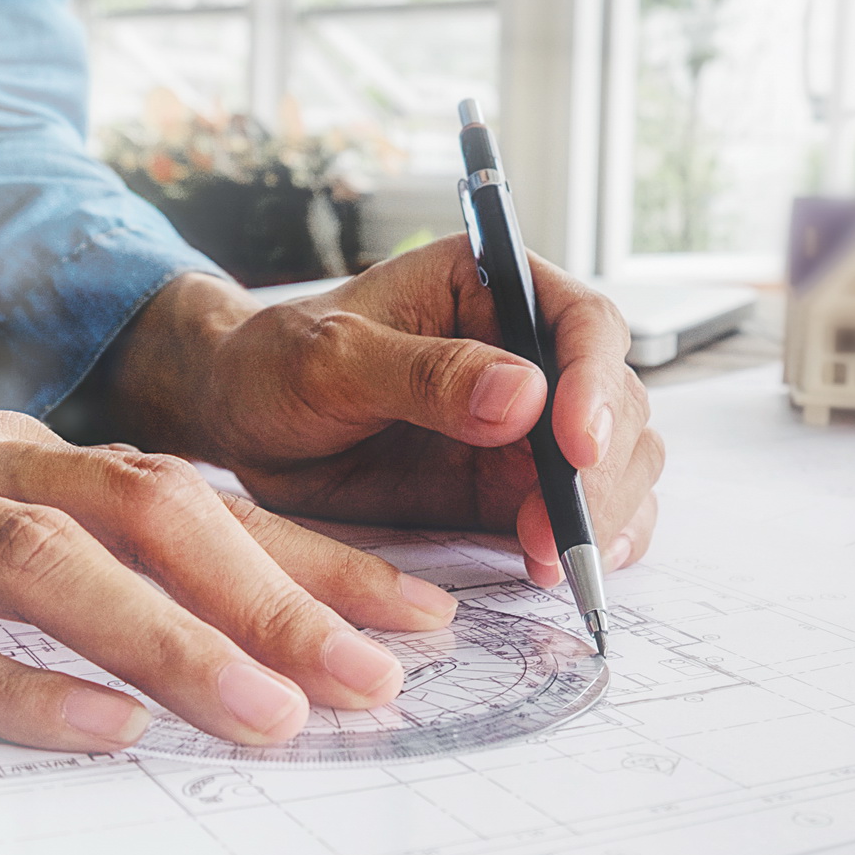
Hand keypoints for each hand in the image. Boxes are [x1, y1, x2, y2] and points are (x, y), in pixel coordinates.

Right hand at [0, 405, 457, 751]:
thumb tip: (236, 616)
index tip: (420, 612)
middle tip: (378, 674)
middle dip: (277, 595)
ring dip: (171, 638)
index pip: (201, 499)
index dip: (317, 557)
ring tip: (270, 713)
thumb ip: (85, 550)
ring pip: (44, 563)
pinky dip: (9, 685)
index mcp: (26, 455)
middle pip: (150, 512)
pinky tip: (97, 730)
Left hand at [112, 236, 664, 585]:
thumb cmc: (273, 363)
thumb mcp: (330, 358)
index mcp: (492, 287)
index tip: (574, 446)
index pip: (583, 323)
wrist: (237, 421)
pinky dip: (592, 541)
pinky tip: (564, 568)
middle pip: (616, 401)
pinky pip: (584, 512)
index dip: (594, 383)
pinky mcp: (514, 486)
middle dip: (599, 469)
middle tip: (552, 530)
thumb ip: (425, 373)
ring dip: (602, 512)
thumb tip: (523, 395)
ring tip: (550, 559)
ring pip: (617, 460)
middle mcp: (528, 350)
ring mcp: (529, 424)